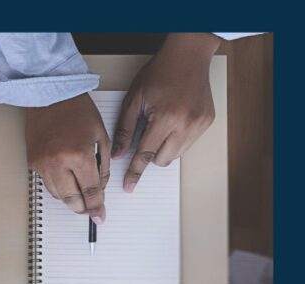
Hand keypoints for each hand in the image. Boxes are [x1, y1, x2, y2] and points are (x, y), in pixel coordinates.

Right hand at [26, 93, 110, 222]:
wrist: (50, 96)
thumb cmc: (76, 111)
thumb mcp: (101, 136)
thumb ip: (103, 165)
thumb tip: (100, 188)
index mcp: (80, 155)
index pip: (91, 191)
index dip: (97, 206)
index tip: (100, 216)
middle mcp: (59, 163)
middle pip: (72, 199)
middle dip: (83, 208)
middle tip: (90, 211)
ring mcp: (43, 165)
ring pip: (57, 195)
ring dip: (70, 199)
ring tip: (79, 198)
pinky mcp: (33, 163)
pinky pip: (47, 184)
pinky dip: (58, 187)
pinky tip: (67, 183)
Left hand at [112, 33, 220, 190]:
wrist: (188, 56)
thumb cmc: (160, 73)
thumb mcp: (134, 100)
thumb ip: (125, 130)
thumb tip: (118, 154)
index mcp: (165, 118)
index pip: (145, 154)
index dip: (135, 172)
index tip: (129, 185)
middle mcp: (186, 123)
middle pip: (162, 159)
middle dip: (150, 154)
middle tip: (146, 135)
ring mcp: (199, 124)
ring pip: (176, 155)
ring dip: (164, 148)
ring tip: (160, 125)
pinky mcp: (207, 122)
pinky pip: (188, 144)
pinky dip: (177, 140)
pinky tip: (173, 122)